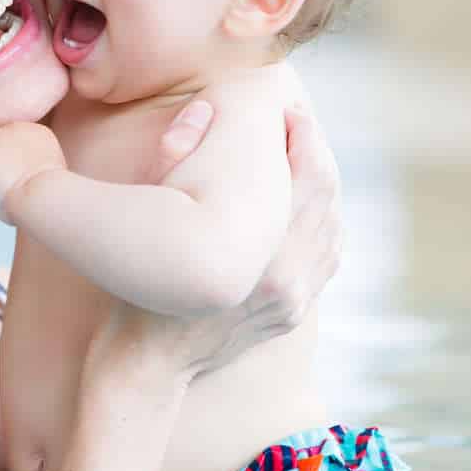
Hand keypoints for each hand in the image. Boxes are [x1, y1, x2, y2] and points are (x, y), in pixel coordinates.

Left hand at [0, 122, 65, 222]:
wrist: (44, 196)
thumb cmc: (48, 196)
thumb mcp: (45, 172)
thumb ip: (29, 164)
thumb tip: (14, 173)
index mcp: (35, 132)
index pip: (11, 150)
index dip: (12, 172)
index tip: (22, 189)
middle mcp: (13, 127)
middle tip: (11, 194)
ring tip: (1, 195)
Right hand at [90, 104, 341, 378]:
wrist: (146, 362)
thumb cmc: (138, 286)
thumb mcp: (150, 215)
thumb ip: (176, 156)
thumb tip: (204, 108)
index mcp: (264, 252)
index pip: (308, 175)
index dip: (304, 134)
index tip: (287, 110)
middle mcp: (289, 279)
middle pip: (327, 196)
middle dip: (315, 151)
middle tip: (297, 123)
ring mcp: (296, 300)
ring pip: (333, 227)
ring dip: (323, 186)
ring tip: (303, 155)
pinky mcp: (294, 314)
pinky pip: (327, 258)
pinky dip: (325, 225)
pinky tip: (310, 206)